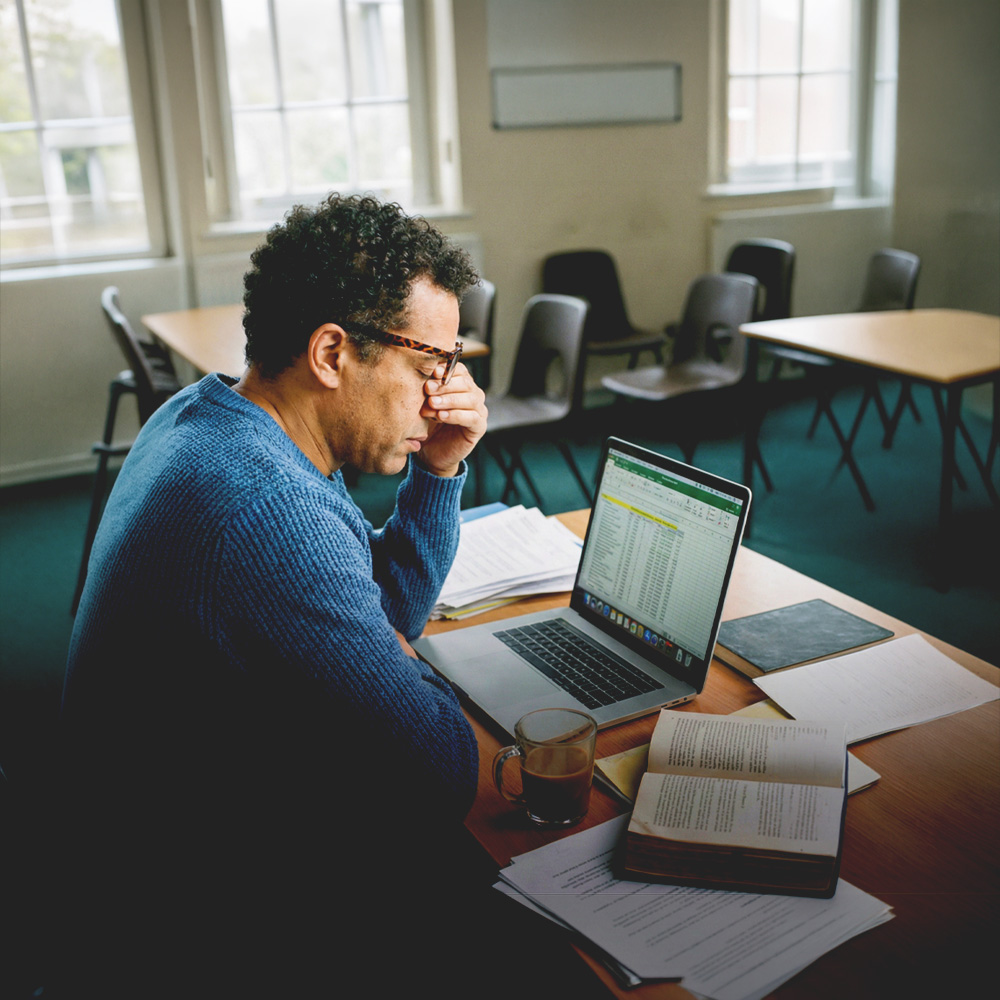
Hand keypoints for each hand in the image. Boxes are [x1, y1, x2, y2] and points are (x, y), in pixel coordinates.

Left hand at [417, 362, 487, 476]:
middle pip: (465, 383)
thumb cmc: (427, 424)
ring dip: (449, 400)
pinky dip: (456, 415)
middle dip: (445, 385)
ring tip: (432, 403)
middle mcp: (473, 395)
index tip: (432, 372)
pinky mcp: (479, 427)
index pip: (459, 370)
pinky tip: (442, 416)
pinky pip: (471, 418)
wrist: (431, 453)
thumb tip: (425, 379)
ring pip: (470, 399)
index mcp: (461, 384)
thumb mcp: (425, 404)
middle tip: (428, 389)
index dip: (446, 369)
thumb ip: (428, 391)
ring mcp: (479, 411)